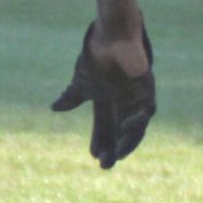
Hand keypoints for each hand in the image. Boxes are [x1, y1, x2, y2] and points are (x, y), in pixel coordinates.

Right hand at [51, 22, 154, 169]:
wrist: (109, 36)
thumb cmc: (96, 55)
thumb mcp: (81, 82)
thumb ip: (71, 97)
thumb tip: (55, 108)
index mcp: (108, 100)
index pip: (105, 127)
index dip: (100, 141)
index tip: (94, 156)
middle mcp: (124, 101)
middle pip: (119, 132)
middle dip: (114, 149)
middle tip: (106, 165)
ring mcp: (136, 96)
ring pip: (135, 127)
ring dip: (127, 142)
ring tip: (119, 154)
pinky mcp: (147, 89)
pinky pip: (147, 112)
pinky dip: (137, 122)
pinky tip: (126, 128)